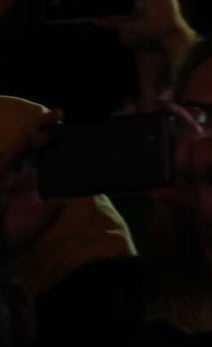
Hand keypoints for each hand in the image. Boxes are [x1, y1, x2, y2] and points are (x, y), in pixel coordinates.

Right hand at [1, 111, 64, 255]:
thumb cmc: (18, 233)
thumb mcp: (45, 216)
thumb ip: (56, 204)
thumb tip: (69, 196)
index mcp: (32, 177)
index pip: (44, 151)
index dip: (54, 137)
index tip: (69, 125)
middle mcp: (19, 172)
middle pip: (31, 143)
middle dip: (44, 126)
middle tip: (59, 113)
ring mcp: (6, 174)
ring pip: (19, 146)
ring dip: (33, 132)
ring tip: (49, 121)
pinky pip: (6, 159)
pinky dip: (17, 148)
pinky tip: (27, 138)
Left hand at [153, 105, 211, 237]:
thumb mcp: (196, 204)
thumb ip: (178, 193)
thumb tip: (152, 192)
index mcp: (198, 160)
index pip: (183, 133)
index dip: (172, 116)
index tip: (158, 103)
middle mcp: (210, 149)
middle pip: (185, 137)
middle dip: (183, 160)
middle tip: (197, 179)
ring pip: (198, 142)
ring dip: (199, 166)